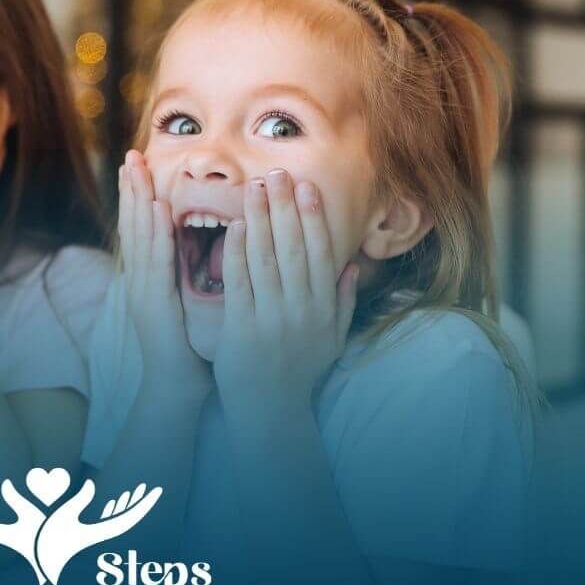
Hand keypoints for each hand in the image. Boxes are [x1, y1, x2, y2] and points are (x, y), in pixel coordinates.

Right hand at [118, 150, 210, 400]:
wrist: (176, 389)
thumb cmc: (189, 349)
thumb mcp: (187, 304)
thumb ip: (186, 276)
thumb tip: (198, 248)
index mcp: (149, 279)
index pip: (142, 230)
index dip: (138, 197)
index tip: (139, 165)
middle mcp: (141, 280)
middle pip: (134, 226)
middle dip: (131, 189)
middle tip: (130, 154)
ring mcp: (143, 291)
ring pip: (139, 237)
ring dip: (137, 201)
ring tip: (136, 169)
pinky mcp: (153, 305)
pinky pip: (155, 263)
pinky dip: (155, 235)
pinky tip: (157, 211)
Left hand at [214, 169, 358, 420]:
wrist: (270, 411)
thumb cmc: (299, 372)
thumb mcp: (330, 339)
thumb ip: (341, 302)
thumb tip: (351, 266)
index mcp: (324, 310)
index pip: (321, 254)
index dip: (314, 218)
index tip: (308, 187)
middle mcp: (302, 311)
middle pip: (294, 250)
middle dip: (286, 208)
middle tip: (278, 174)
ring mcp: (272, 320)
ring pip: (266, 260)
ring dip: (260, 221)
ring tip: (254, 189)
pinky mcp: (243, 329)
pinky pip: (240, 284)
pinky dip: (236, 253)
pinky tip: (232, 228)